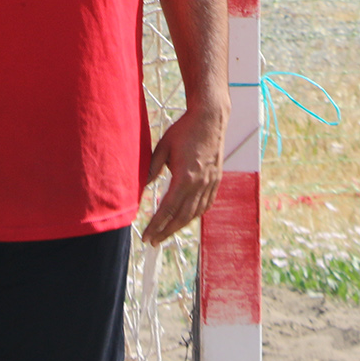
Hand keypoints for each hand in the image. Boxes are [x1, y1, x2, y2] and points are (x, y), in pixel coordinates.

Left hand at [140, 102, 226, 244]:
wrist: (210, 119)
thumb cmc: (184, 131)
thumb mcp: (162, 148)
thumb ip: (152, 169)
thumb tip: (143, 188)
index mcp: (185, 177)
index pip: (168, 209)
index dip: (156, 225)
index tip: (146, 236)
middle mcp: (200, 184)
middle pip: (182, 217)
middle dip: (166, 231)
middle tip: (153, 241)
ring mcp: (210, 183)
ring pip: (195, 213)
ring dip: (179, 226)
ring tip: (166, 233)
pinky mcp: (216, 180)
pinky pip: (206, 204)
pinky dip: (195, 215)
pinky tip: (187, 218)